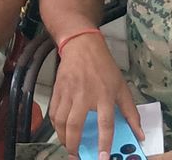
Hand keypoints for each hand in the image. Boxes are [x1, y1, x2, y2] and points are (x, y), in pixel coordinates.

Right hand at [49, 32, 142, 157]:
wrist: (81, 45)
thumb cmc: (104, 67)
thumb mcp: (122, 88)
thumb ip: (131, 113)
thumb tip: (140, 134)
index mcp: (104, 96)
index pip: (105, 124)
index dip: (104, 143)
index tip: (101, 157)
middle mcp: (84, 95)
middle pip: (75, 124)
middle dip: (74, 143)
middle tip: (76, 155)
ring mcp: (68, 91)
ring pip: (60, 119)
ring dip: (62, 136)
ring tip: (67, 145)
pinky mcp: (57, 88)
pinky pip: (53, 110)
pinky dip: (54, 123)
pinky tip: (59, 130)